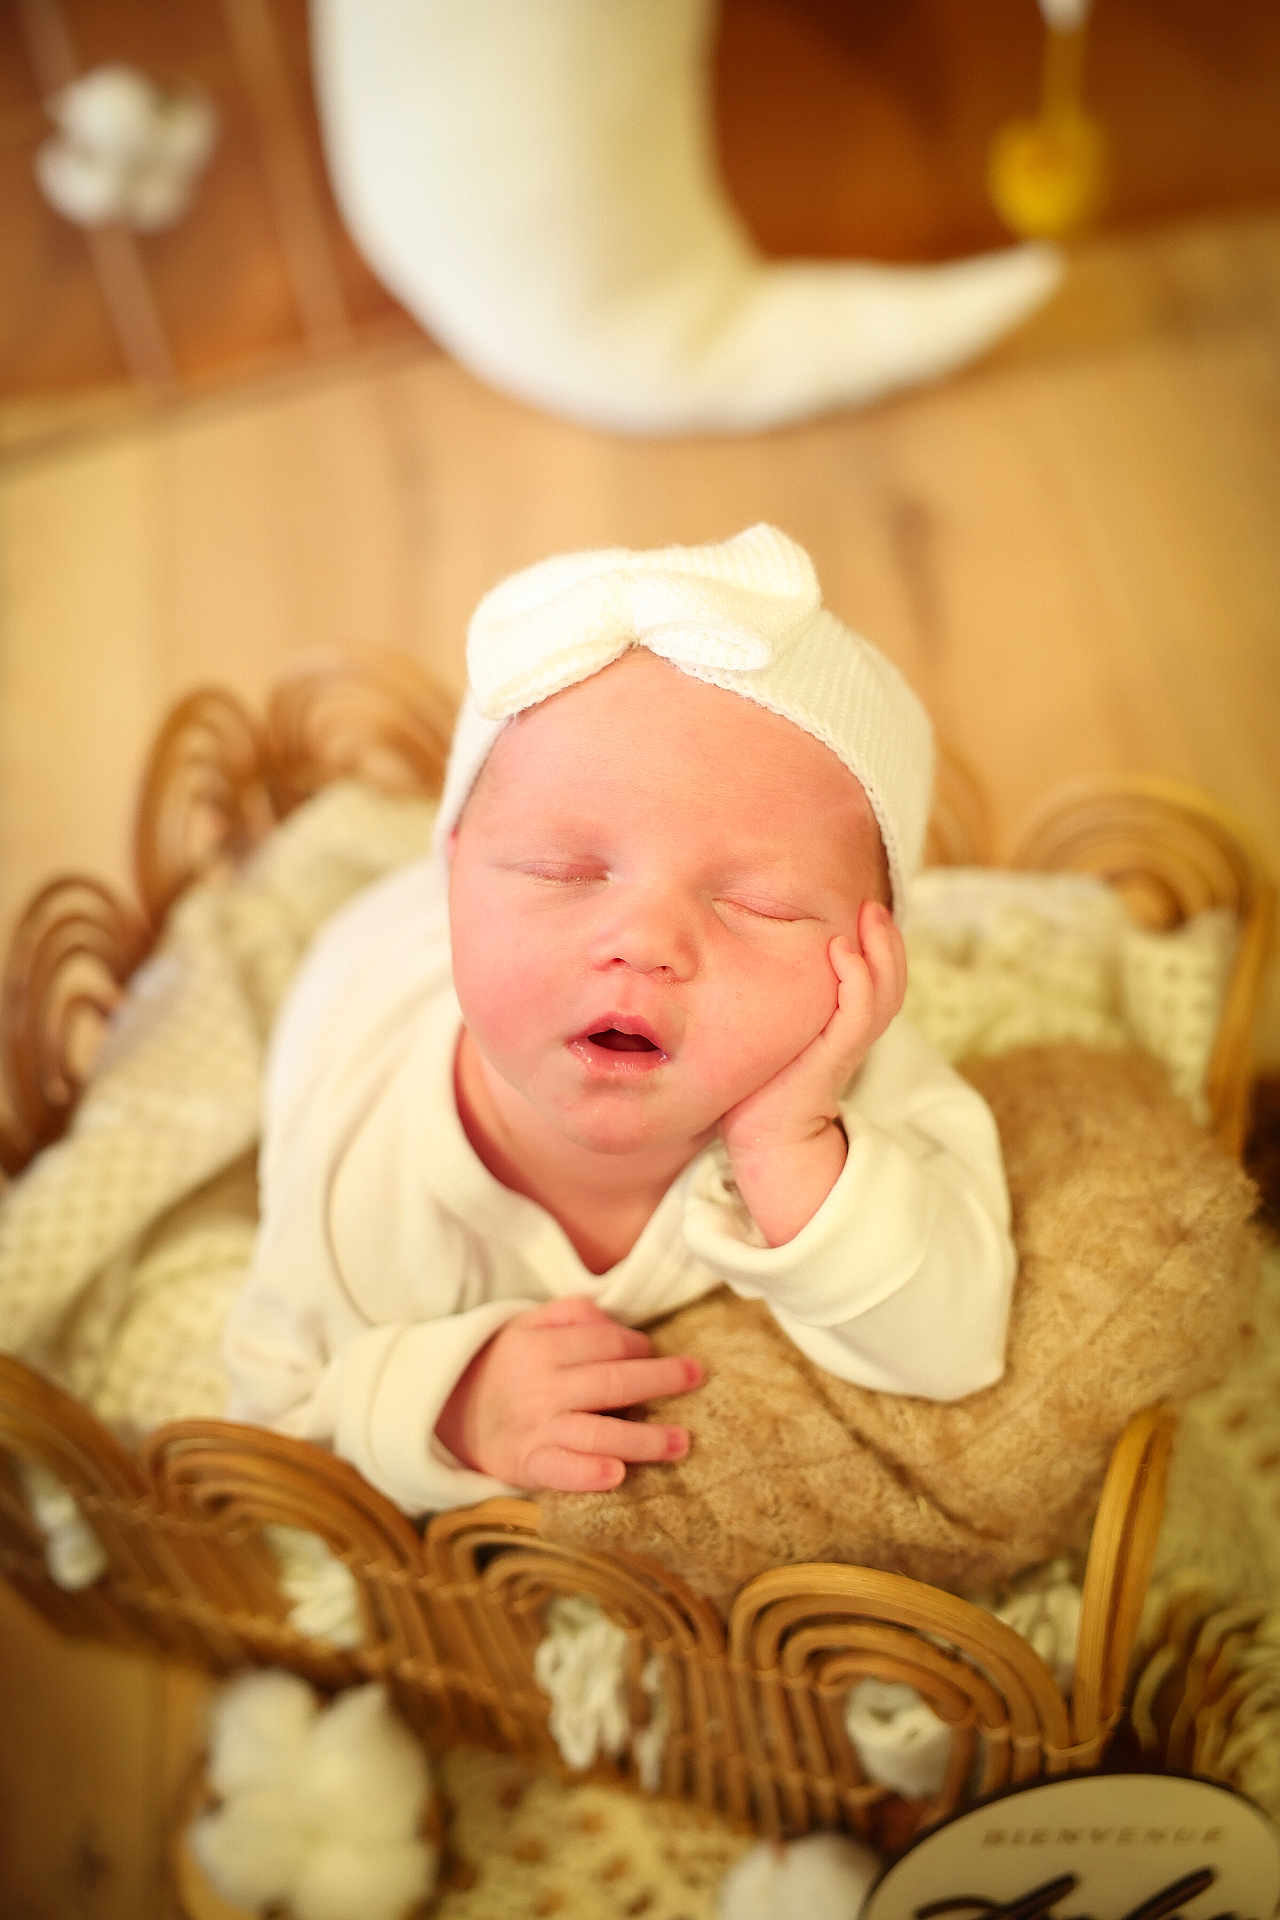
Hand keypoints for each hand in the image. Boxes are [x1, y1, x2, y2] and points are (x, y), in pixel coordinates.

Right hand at [434, 1295, 703, 1492]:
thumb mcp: (524, 1326)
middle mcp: (541, 1387)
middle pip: (612, 1382)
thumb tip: (613, 1320)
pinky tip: (618, 1474)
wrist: (444, 1413)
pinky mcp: (527, 1465)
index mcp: (542, 1347)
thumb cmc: (502, 1366)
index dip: (638, 1347)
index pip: (606, 1343)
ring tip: (681, 1442)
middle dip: (661, 1380)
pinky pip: (561, 1471)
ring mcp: (535, 1428)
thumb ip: (569, 1315)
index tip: (653, 1354)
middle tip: (696, 1378)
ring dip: (644, 1438)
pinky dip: (588, 1474)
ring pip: (597, 1431)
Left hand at [719, 899, 906, 1241]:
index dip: (879, 948)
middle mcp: (852, 1034)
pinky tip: (843, 951)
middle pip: (890, 982)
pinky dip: (857, 980)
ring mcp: (846, 1045)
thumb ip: (777, 1002)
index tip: (864, 912)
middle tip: (874, 906)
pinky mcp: (834, 1056)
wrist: (762, 1140)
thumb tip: (745, 954)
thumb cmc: (757, 1086)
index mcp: (843, 1027)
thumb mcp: (773, 1034)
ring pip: (884, 993)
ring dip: (881, 951)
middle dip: (888, 941)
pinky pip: (859, 1013)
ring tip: (871, 915)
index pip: (877, 981)